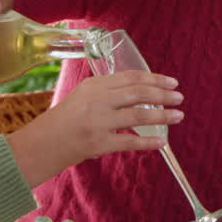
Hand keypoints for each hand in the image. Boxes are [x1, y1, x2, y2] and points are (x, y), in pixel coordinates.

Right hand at [6, 71, 183, 186]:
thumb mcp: (82, 96)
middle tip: (180, 97)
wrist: (41, 144)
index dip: (155, 78)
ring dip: (162, 115)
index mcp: (94, 85)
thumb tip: (142, 92)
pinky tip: (162, 142)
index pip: (131, 77)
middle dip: (163, 94)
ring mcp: (98, 122)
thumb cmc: (64, 120)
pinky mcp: (98, 143)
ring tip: (178, 116)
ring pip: (139, 115)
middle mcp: (97, 100)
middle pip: (138, 93)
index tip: (171, 82)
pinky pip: (130, 142)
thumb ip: (107, 92)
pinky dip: (148, 142)